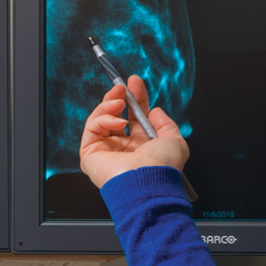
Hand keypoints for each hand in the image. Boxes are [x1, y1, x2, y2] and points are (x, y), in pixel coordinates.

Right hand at [78, 75, 189, 189]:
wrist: (148, 183)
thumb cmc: (162, 168)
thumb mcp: (174, 141)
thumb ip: (166, 124)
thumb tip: (155, 111)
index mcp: (141, 148)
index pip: (135, 118)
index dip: (135, 99)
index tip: (135, 82)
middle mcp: (123, 149)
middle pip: (114, 116)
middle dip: (118, 97)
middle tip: (122, 87)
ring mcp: (105, 151)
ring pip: (100, 119)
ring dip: (108, 105)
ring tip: (119, 101)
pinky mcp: (90, 154)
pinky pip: (92, 128)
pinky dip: (103, 118)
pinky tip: (117, 121)